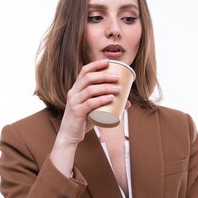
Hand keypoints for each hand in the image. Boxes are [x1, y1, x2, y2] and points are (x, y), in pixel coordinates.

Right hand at [49, 59, 130, 174]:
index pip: (84, 71)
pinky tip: (110, 98)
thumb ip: (108, 104)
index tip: (108, 62)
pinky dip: (101, 99)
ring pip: (90, 90)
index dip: (96, 64)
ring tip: (118, 89)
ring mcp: (74, 102)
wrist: (69, 135)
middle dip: (104, 75)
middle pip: (88, 78)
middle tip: (117, 77)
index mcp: (76, 88)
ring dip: (106, 87)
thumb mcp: (93, 109)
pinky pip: (90, 103)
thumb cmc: (83, 120)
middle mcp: (73, 93)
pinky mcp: (77, 113)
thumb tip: (127, 103)